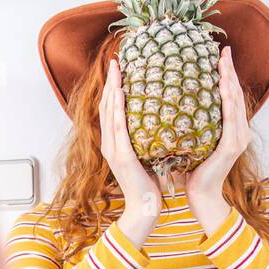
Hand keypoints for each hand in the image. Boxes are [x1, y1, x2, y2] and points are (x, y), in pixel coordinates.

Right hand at [99, 58, 161, 244]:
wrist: (144, 207)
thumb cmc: (149, 184)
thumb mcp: (148, 154)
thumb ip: (149, 138)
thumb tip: (162, 120)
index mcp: (115, 143)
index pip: (112, 110)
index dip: (113, 89)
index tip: (120, 69)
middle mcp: (109, 143)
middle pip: (107, 107)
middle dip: (110, 83)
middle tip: (115, 60)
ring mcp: (113, 149)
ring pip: (109, 113)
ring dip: (111, 90)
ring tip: (116, 70)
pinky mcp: (121, 156)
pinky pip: (118, 128)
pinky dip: (117, 109)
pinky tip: (120, 94)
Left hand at [187, 46, 250, 227]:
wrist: (199, 196)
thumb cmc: (191, 170)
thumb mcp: (190, 141)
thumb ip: (189, 124)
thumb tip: (172, 104)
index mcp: (228, 128)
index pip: (226, 96)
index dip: (224, 75)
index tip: (218, 55)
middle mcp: (238, 130)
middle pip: (234, 94)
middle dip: (229, 71)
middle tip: (224, 50)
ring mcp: (238, 137)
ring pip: (234, 101)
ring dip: (230, 79)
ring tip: (224, 62)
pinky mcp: (232, 145)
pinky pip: (231, 117)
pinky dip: (227, 99)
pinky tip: (223, 85)